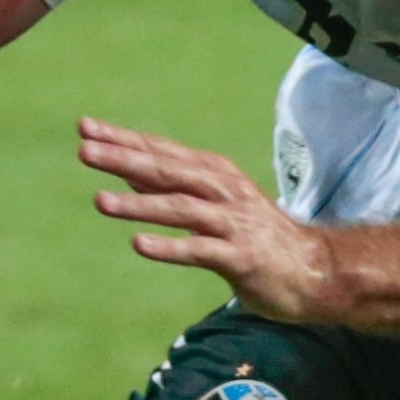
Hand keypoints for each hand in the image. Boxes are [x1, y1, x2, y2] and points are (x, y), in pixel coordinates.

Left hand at [80, 119, 337, 321]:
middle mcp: (223, 192)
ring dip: (139, 204)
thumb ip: (173, 190)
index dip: (123, 139)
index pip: (162, 151)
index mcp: (214, 176)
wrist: (315, 272)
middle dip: (124, 159)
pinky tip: (138, 245)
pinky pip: (200, 250)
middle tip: (84, 150)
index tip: (85, 127)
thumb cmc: (257, 239)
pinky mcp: (241, 258)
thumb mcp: (213, 206)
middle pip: (167, 170)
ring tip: (99, 202)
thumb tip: (128, 173)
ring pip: (181, 208)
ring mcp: (233, 224)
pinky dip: (169, 247)